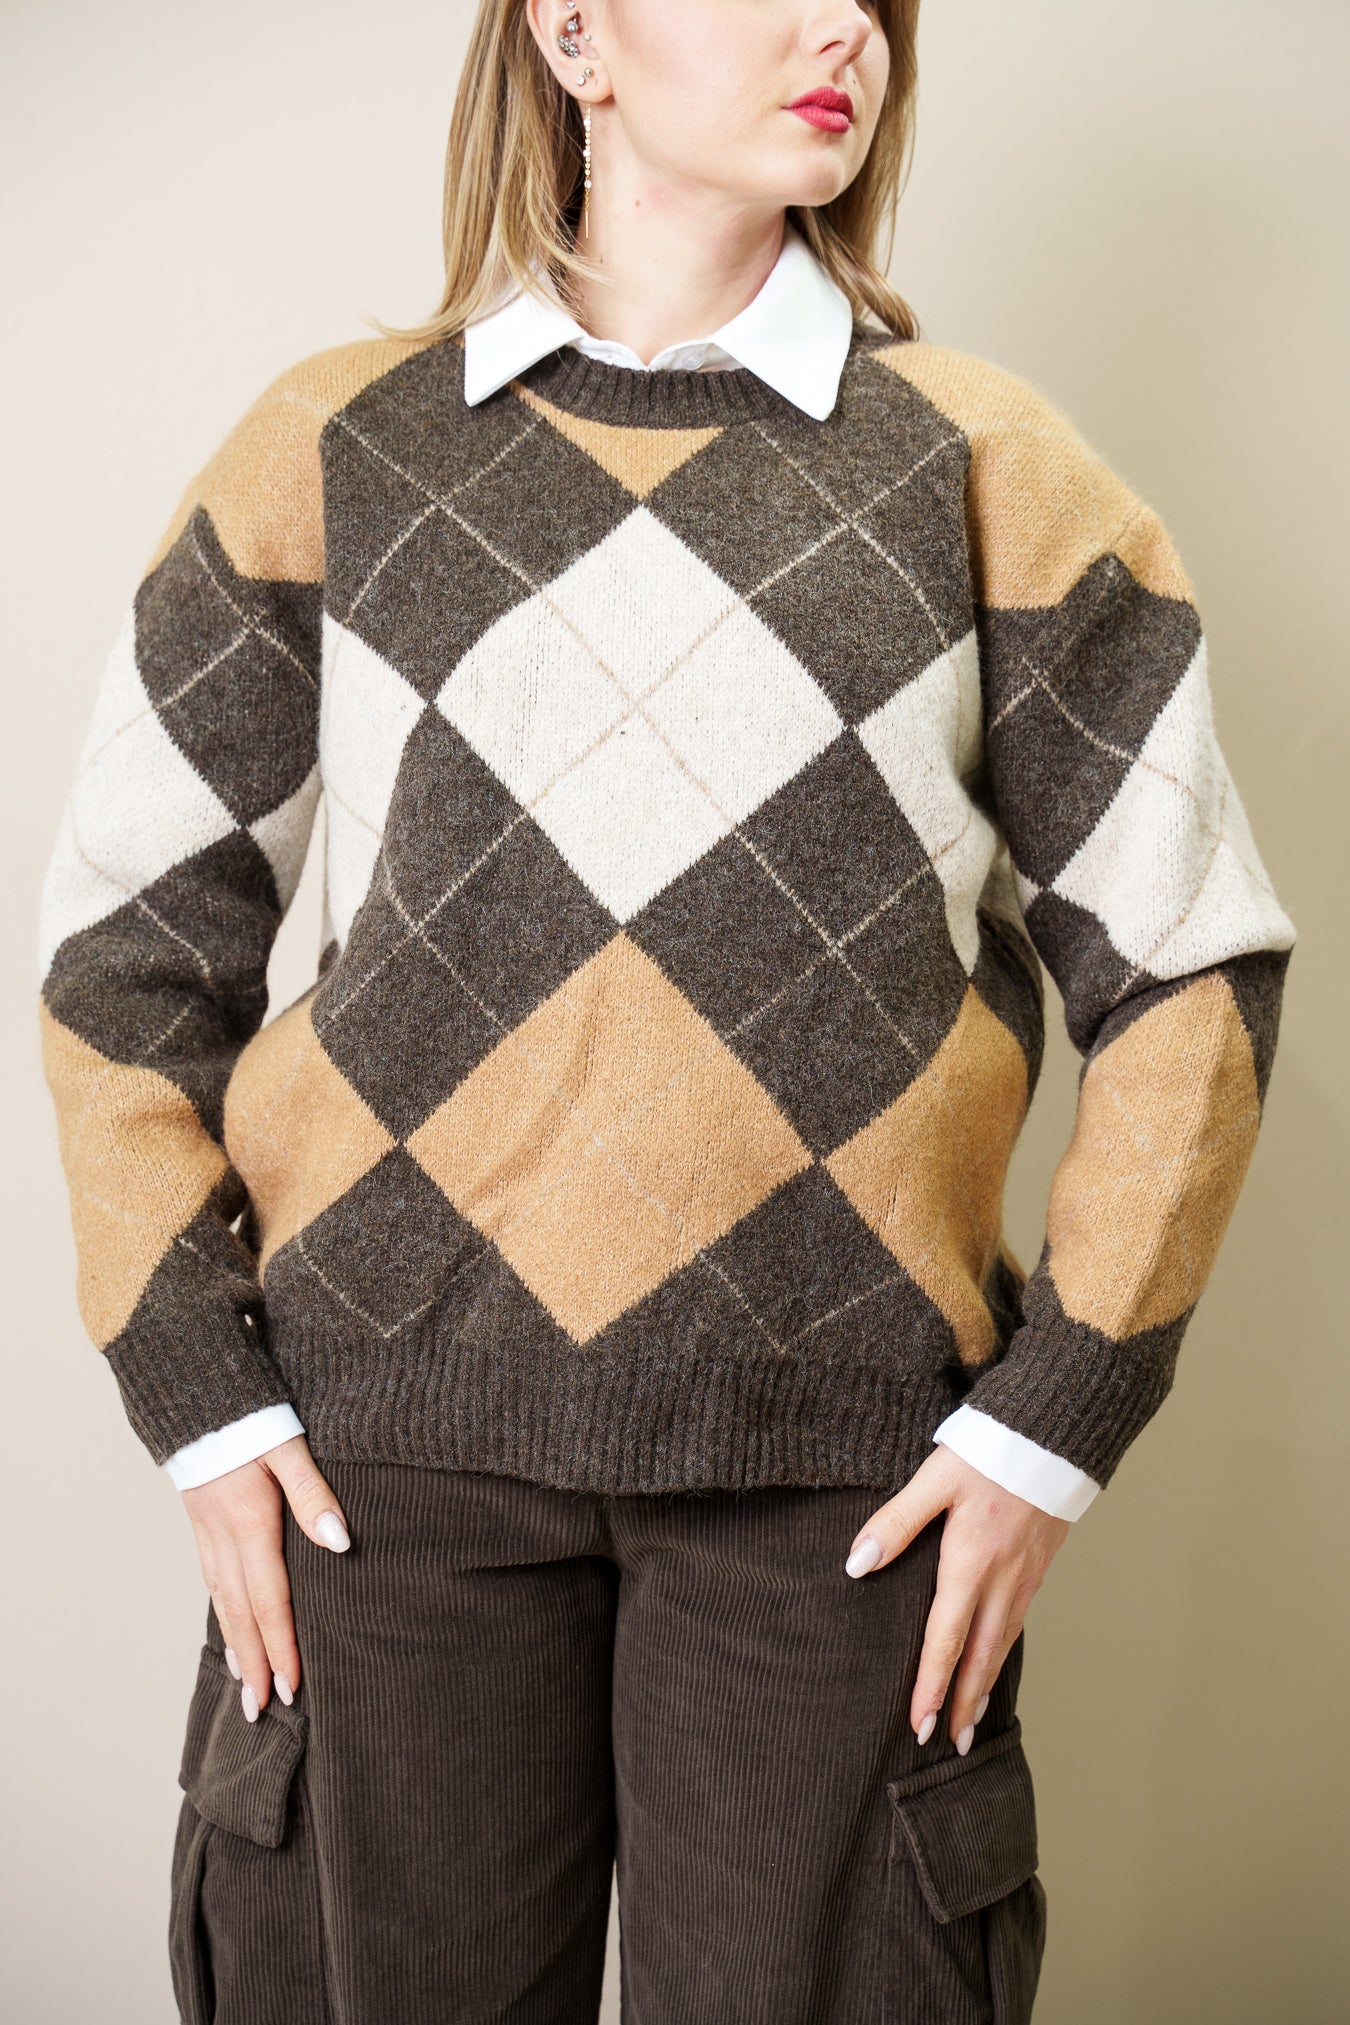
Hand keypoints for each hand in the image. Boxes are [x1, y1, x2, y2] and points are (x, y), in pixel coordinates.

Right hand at [180, 1435, 351, 1722]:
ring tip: (243, 1684)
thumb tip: (342, 1543)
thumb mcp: (290, 1447)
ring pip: (221, 1600)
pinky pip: (211, 1579)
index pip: (270, 1599)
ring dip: (235, 1645)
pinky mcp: (201, 1522)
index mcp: (249, 1522)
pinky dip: (221, 1612)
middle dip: (254, 1663)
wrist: (196, 1390)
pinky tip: (229, 1628)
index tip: (291, 1687)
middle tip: (261, 1711)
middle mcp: (223, 1535)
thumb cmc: (251, 1414)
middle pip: (240, 1612)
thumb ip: (315, 1495)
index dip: (282, 1645)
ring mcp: (207, 1531)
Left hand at [844, 1445, 1069, 1751]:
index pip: (945, 1640)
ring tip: (972, 1721)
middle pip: (980, 1657)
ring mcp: (1025, 1576)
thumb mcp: (935, 1479)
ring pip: (1003, 1644)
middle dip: (963, 1704)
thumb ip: (896, 1522)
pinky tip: (994, 1660)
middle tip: (950, 1746)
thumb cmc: (989, 1451)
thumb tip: (857, 1564)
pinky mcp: (1038, 1565)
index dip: (932, 1686)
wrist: (1053, 1432)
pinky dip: (1003, 1654)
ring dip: (985, 1686)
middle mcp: (1001, 1580)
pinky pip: (1018, 1623)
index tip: (920, 1725)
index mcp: (970, 1563)